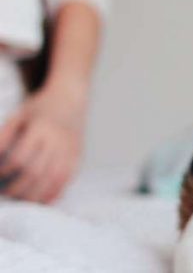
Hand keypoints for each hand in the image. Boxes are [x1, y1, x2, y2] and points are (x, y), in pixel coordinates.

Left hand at [0, 85, 86, 202]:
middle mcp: (59, 139)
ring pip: (53, 180)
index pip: (20, 158)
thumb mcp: (19, 115)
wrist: (71, 98)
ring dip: (35, 195)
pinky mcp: (78, 155)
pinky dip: (54, 193)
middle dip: (18, 189)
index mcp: (42, 127)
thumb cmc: (40, 109)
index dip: (5, 172)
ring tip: (21, 201)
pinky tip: (42, 201)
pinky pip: (67, 179)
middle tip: (6, 194)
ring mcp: (71, 149)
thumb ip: (4, 136)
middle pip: (37, 173)